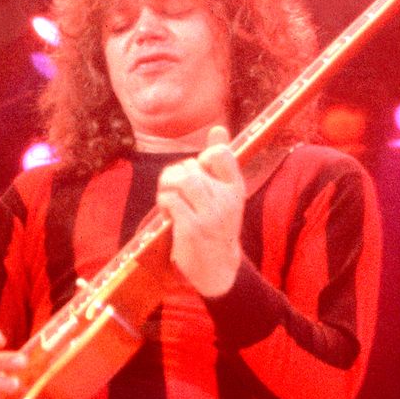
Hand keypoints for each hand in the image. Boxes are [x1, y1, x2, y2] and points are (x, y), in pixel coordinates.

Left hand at [162, 124, 245, 296]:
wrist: (218, 269)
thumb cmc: (217, 226)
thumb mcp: (224, 194)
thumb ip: (220, 162)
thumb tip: (218, 129)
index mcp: (236, 188)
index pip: (221, 154)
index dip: (203, 158)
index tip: (200, 175)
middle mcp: (226, 200)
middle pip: (192, 168)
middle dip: (175, 175)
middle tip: (173, 191)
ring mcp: (211, 215)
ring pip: (182, 180)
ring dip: (167, 186)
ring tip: (168, 199)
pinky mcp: (193, 228)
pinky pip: (171, 200)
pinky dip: (163, 203)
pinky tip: (168, 214)